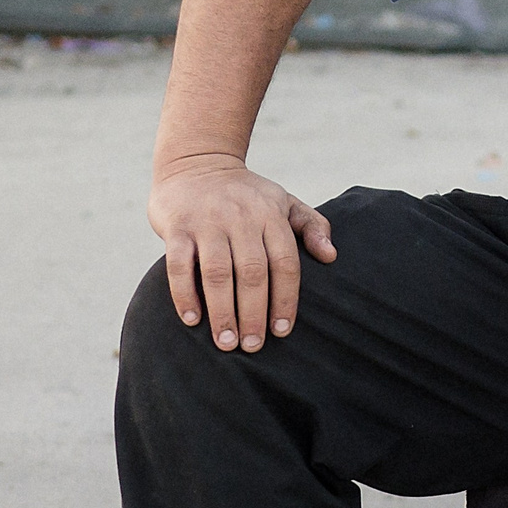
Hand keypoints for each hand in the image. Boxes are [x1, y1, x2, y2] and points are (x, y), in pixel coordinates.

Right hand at [148, 151, 335, 350]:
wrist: (196, 162)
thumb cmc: (246, 194)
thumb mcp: (283, 201)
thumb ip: (311, 226)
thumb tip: (331, 256)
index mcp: (270, 216)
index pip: (284, 263)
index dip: (285, 299)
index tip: (282, 331)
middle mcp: (240, 218)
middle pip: (252, 273)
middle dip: (253, 314)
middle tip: (252, 346)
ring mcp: (207, 221)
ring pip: (217, 273)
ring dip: (222, 312)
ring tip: (226, 343)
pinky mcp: (176, 226)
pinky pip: (179, 265)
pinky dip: (185, 294)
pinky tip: (192, 320)